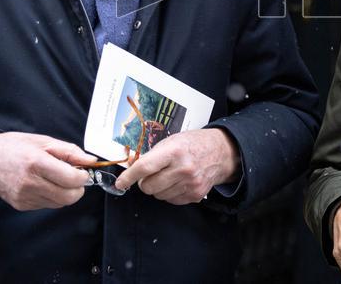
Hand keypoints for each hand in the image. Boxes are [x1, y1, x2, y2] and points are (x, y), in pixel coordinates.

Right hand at [0, 132, 96, 210]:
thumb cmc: (14, 147)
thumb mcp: (43, 141)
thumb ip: (70, 152)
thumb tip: (91, 161)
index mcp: (37, 163)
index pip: (72, 179)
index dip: (83, 176)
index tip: (82, 171)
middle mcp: (30, 183)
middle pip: (69, 197)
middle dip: (78, 188)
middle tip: (74, 177)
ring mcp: (25, 197)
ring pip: (60, 203)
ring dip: (65, 193)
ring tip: (57, 178)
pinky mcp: (22, 205)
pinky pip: (47, 205)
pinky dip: (52, 196)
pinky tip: (45, 184)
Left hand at [113, 128, 239, 203]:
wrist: (220, 153)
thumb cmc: (193, 144)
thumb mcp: (172, 141)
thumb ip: (153, 155)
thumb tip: (132, 168)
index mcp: (174, 151)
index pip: (145, 168)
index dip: (128, 177)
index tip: (120, 183)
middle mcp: (183, 169)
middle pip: (148, 186)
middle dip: (144, 182)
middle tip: (152, 174)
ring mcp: (190, 184)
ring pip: (158, 195)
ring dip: (158, 187)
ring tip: (169, 175)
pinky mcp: (195, 195)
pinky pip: (170, 200)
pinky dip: (169, 193)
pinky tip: (178, 182)